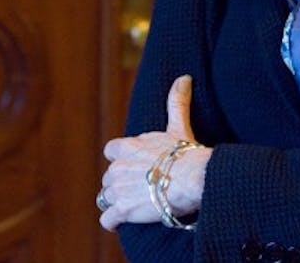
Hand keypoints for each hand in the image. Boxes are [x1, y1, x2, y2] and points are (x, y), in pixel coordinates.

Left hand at [97, 75, 210, 231]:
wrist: (193, 179)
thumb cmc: (186, 154)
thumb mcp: (178, 126)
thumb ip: (176, 102)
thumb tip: (184, 78)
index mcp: (126, 146)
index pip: (111, 151)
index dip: (121, 160)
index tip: (135, 167)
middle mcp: (116, 167)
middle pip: (109, 178)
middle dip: (120, 184)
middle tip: (141, 190)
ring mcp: (117, 189)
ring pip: (107, 198)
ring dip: (118, 203)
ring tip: (136, 206)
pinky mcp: (122, 210)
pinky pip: (108, 219)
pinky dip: (114, 221)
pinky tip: (124, 221)